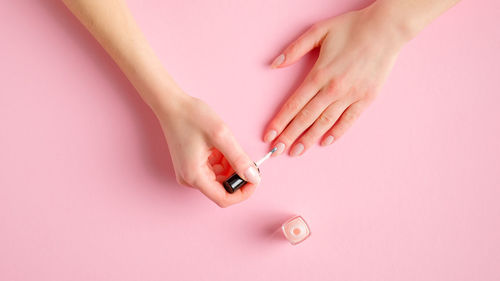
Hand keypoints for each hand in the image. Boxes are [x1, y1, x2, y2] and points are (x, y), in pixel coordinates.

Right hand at [157, 95, 259, 206]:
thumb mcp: (221, 135)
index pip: (223, 199)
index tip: (254, 179)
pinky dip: (222, 162)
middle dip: (237, 176)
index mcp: (194, 176)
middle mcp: (189, 179)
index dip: (242, 193)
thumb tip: (253, 178)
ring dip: (230, 167)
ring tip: (228, 146)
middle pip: (222, 189)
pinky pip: (213, 171)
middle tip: (245, 158)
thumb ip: (239, 159)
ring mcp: (189, 173)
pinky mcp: (191, 166)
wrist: (171, 104)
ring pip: (219, 179)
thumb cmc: (192, 116)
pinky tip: (220, 147)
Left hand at [265, 5, 406, 155]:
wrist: (386, 29)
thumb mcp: (318, 31)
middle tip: (276, 151)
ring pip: (325, 122)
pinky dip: (336, 133)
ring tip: (296, 152)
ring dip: (308, 139)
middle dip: (289, 136)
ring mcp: (351, 95)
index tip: (269, 135)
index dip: (279, 122)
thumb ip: (295, 49)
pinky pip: (349, 120)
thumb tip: (274, 64)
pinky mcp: (366, 99)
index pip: (293, 104)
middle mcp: (333, 88)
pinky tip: (324, 142)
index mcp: (319, 73)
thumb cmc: (351, 28)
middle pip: (306, 118)